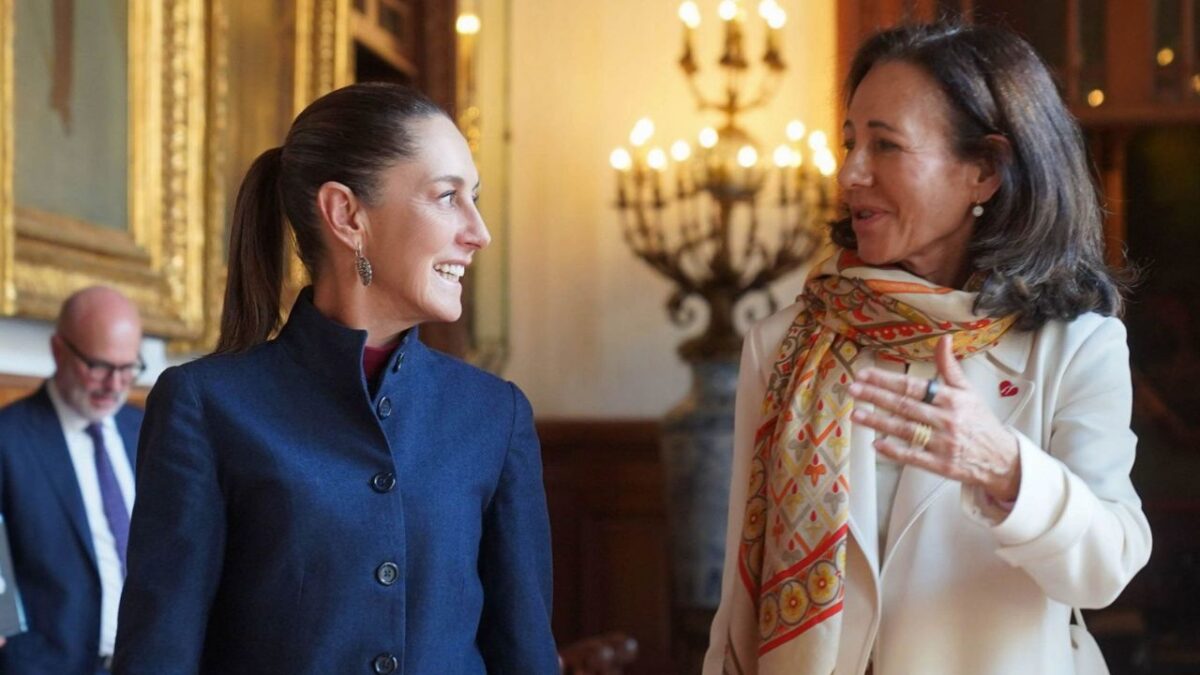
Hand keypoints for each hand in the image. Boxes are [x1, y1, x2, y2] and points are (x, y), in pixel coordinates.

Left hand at [847, 335, 1021, 500]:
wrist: (1002, 458)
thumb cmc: (980, 422)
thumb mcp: (968, 391)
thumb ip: (950, 367)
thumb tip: (944, 339)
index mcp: (952, 399)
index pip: (913, 386)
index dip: (887, 379)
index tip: (865, 374)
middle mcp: (946, 419)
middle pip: (905, 406)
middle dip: (876, 396)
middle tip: (853, 389)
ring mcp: (943, 443)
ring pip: (906, 430)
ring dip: (878, 422)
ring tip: (856, 414)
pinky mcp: (942, 465)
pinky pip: (914, 457)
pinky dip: (894, 451)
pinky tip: (876, 444)